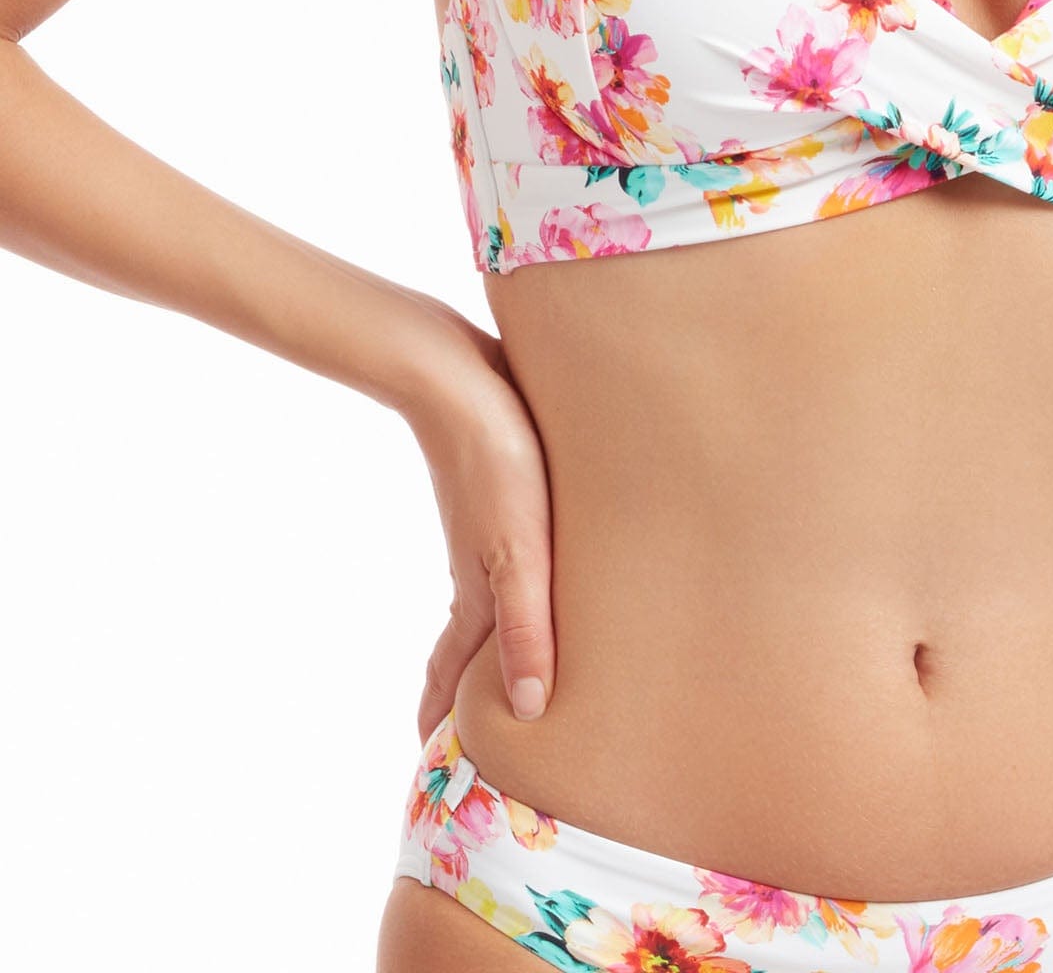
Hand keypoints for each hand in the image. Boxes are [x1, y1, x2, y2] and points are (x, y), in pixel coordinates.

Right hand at [405, 325, 554, 746]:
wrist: (456, 374)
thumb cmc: (495, 463)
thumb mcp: (518, 554)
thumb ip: (525, 629)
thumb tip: (531, 711)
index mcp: (477, 593)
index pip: (451, 675)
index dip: (441, 721)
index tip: (431, 768)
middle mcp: (478, 567)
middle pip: (466, 644)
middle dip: (465, 690)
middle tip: (470, 735)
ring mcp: (487, 529)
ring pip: (488, 598)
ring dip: (490, 637)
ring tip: (503, 665)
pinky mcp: (504, 488)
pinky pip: (507, 554)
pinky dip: (513, 583)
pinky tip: (532, 563)